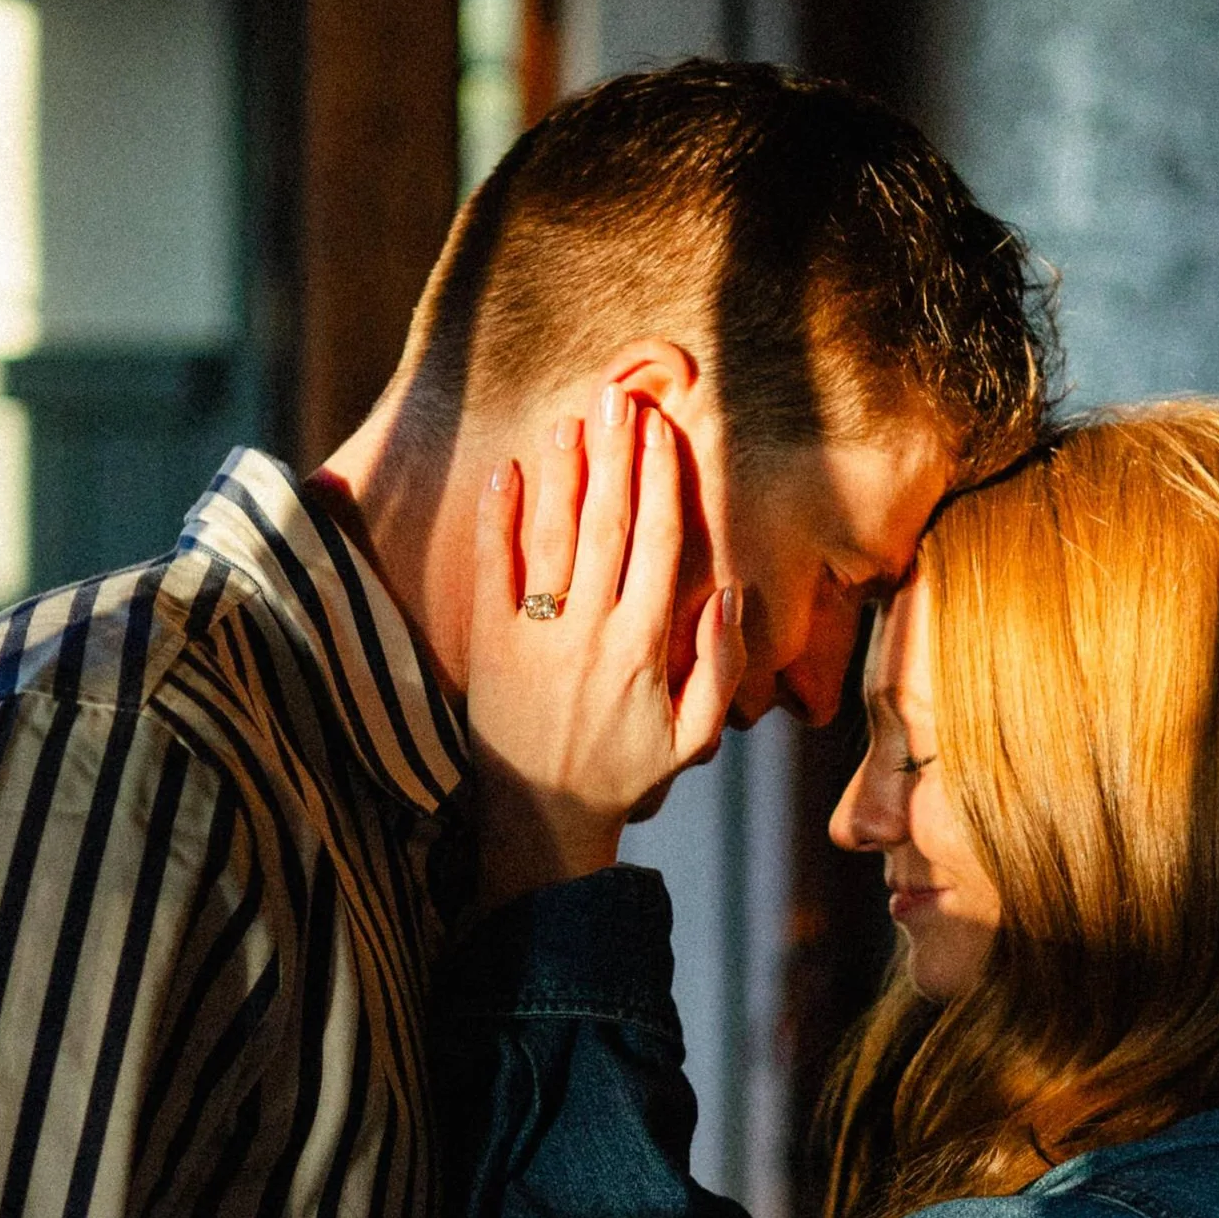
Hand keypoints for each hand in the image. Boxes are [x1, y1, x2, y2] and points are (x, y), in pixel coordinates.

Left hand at [469, 388, 743, 909]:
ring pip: (553, 537)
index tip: (666, 432)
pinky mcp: (491, 644)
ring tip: (570, 421)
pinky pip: (494, 571)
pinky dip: (498, 520)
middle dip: (617, 458)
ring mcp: (538, 633)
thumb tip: (727, 592)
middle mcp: (592, 630)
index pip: (660, 544)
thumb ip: (720, 665)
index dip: (664, 482)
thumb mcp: (692, 734)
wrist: (540, 816)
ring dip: (563, 474)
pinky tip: (504, 473)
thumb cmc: (622, 771)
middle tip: (620, 401)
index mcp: (645, 645)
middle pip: (609, 525)